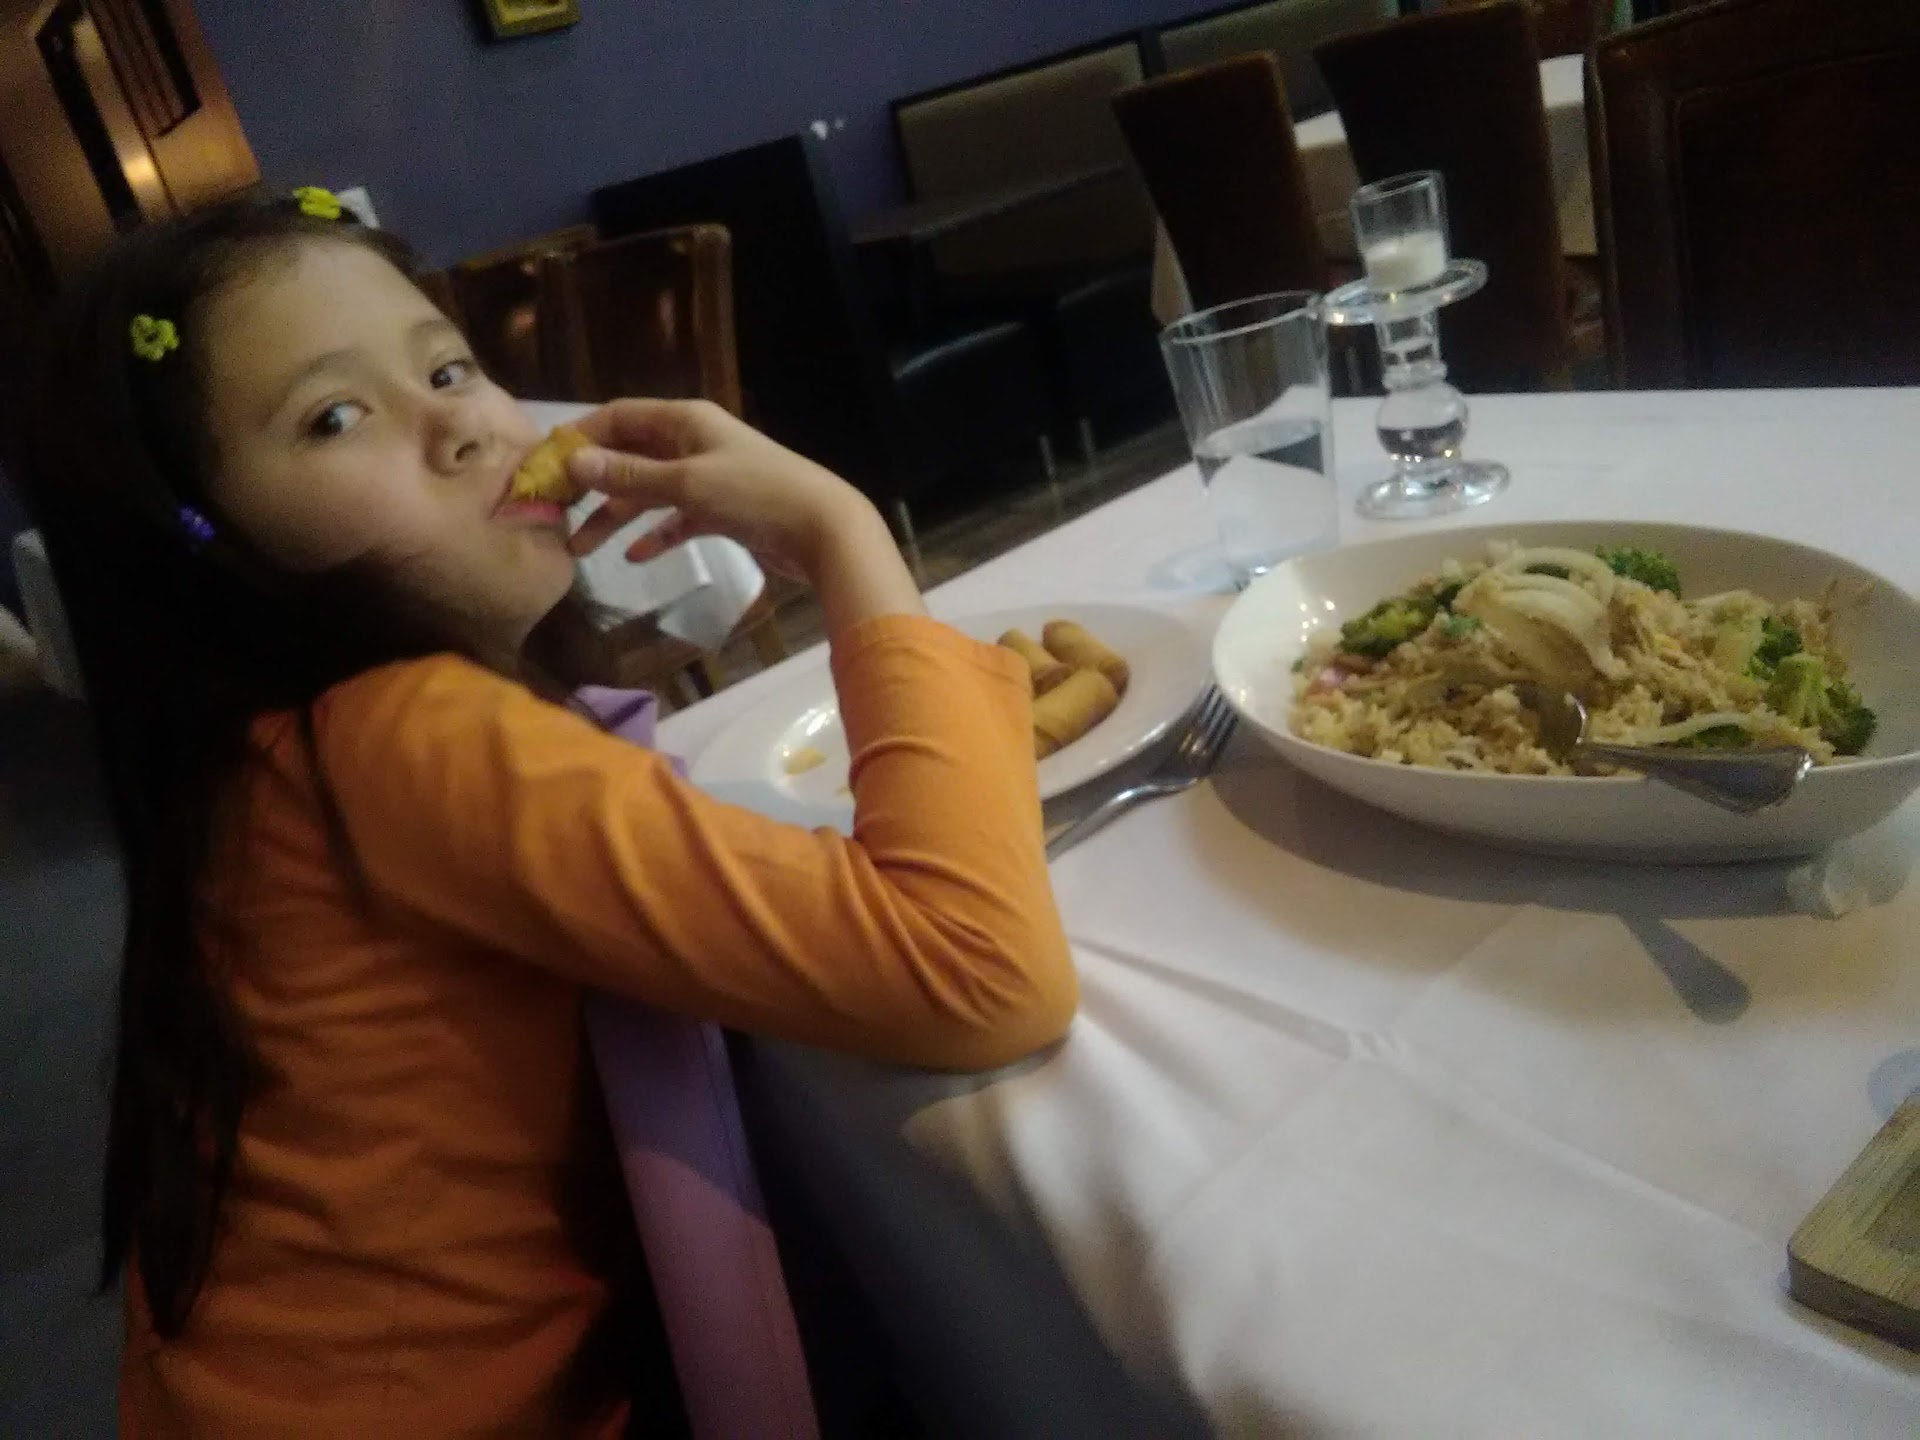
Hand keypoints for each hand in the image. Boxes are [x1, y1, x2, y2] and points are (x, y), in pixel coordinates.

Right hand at [564, 398, 868, 579]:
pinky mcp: (722, 510)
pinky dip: (656, 534)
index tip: (542, 464)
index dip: (579, 437)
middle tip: (553, 511)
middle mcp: (692, 442)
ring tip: (580, 548)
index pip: (618, 417)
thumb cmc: (755, 495)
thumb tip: (573, 460)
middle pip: (629, 455)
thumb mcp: (687, 483)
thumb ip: (630, 474)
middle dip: (591, 482)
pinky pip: (677, 518)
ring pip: (649, 491)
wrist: (822, 529)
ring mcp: (707, 476)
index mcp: (684, 420)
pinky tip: (634, 556)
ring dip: (616, 515)